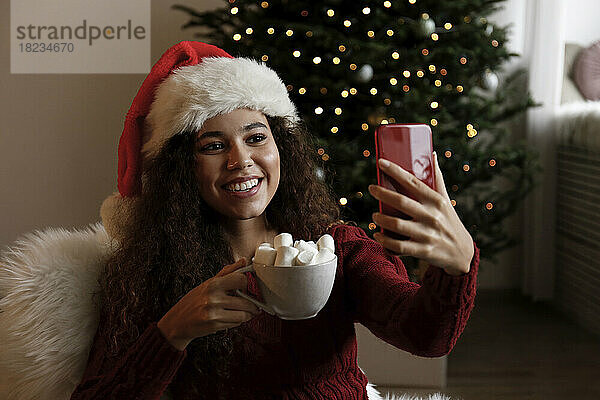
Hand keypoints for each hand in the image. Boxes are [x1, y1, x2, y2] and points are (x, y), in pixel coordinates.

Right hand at [157, 257, 259, 350]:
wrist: (178, 321)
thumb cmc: (193, 301)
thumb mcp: (208, 283)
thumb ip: (228, 272)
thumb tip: (244, 260)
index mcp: (213, 284)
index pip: (241, 279)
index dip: (248, 284)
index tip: (248, 289)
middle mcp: (213, 298)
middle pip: (246, 301)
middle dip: (252, 305)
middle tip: (253, 305)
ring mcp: (214, 312)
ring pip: (243, 315)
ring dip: (247, 315)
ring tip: (245, 313)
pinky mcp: (214, 325)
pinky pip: (236, 324)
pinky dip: (238, 322)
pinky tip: (232, 318)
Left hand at [368, 152, 473, 275]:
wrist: (461, 252)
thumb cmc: (449, 221)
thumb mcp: (445, 200)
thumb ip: (437, 179)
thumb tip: (433, 155)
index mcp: (436, 201)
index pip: (413, 182)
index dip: (395, 171)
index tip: (381, 162)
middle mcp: (432, 216)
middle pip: (401, 201)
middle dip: (382, 193)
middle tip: (371, 188)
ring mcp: (427, 234)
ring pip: (397, 225)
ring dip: (381, 219)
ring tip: (374, 215)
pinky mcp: (423, 250)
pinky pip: (399, 246)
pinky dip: (385, 240)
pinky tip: (378, 234)